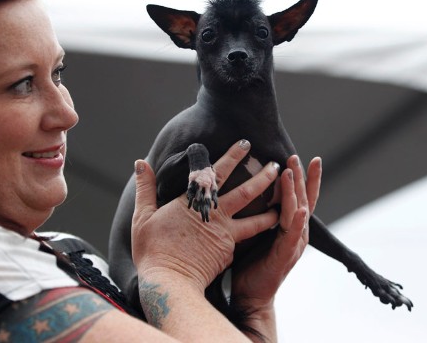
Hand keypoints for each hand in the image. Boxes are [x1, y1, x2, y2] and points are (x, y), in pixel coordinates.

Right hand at [132, 140, 282, 292]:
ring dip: (272, 207)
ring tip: (286, 201)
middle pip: (247, 192)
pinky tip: (268, 230)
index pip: (218, 172)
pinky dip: (258, 233)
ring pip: (256, 219)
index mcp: (195, 202)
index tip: (246, 143)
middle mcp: (216, 215)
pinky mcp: (230, 252)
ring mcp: (226, 234)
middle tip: (277, 165)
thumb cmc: (153, 250)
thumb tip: (140, 162)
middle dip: (264, 177)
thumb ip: (145, 188)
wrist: (169, 282)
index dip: (233, 156)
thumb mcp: (142, 215)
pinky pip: (246, 240)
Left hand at [231, 156, 321, 331]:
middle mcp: (295, 233)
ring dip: (296, 192)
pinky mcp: (284, 256)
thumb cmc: (249, 264)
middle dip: (302, 177)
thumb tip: (238, 187)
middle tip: (298, 156)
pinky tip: (301, 210)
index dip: (303, 178)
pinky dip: (298, 222)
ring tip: (292, 172)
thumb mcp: (252, 231)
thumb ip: (254, 212)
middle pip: (304, 200)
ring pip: (298, 212)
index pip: (300, 197)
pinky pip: (292, 236)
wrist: (249, 296)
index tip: (302, 157)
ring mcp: (292, 245)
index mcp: (288, 226)